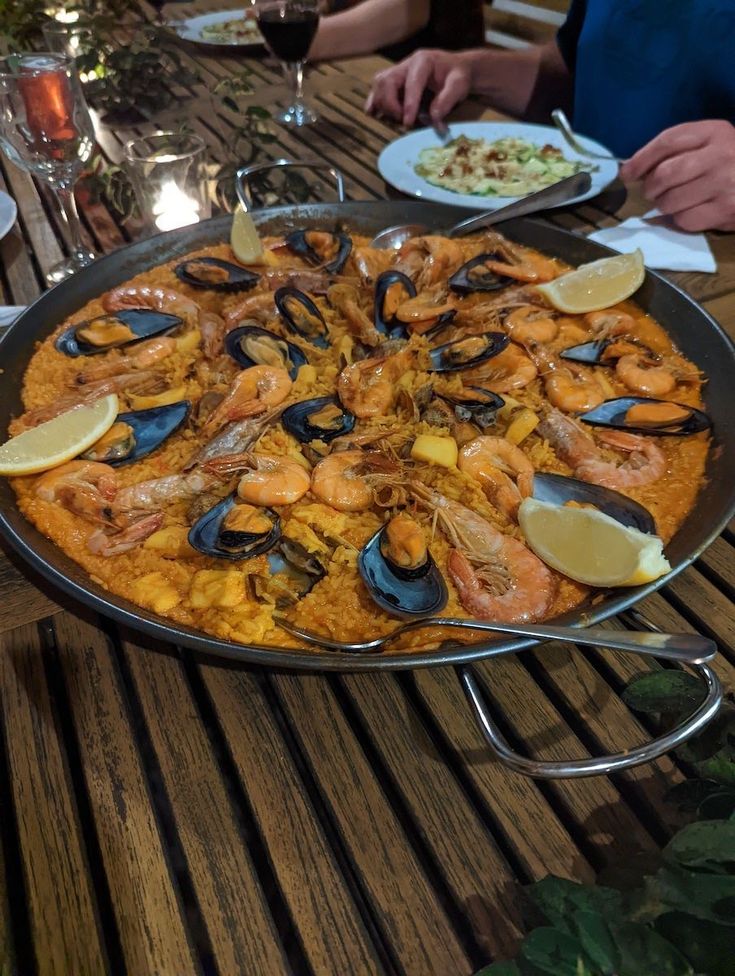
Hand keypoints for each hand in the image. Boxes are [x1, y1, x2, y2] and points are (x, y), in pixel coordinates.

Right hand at [365, 49, 472, 127]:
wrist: (455, 69)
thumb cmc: (458, 76)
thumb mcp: (460, 85)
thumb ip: (448, 100)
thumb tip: (434, 119)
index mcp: (423, 61)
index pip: (411, 82)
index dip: (408, 104)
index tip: (408, 123)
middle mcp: (406, 64)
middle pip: (387, 81)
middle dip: (391, 105)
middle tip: (404, 122)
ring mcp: (397, 72)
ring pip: (379, 85)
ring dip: (383, 105)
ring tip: (397, 119)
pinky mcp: (393, 81)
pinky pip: (377, 90)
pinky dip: (375, 103)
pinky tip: (376, 114)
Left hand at [620, 121, 734, 231]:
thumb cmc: (732, 162)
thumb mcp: (712, 143)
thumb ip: (679, 149)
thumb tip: (632, 169)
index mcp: (714, 132)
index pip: (668, 141)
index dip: (642, 158)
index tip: (627, 173)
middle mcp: (719, 155)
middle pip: (665, 174)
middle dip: (651, 187)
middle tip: (652, 192)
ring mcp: (723, 184)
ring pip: (671, 200)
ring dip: (663, 206)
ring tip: (673, 202)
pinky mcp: (725, 211)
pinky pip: (684, 220)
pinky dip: (680, 219)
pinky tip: (691, 212)